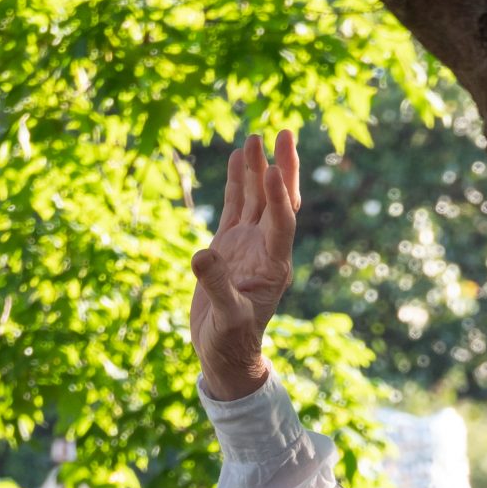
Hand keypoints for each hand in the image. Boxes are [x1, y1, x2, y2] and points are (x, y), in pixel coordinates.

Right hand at [189, 130, 299, 400]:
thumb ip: (216, 286)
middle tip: (285, 132)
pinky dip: (239, 184)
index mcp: (274, 266)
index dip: (279, 197)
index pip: (282, 224)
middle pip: (279, 202)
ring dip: (258, 168)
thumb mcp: (225, 319)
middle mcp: (266, 250)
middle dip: (283, 168)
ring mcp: (248, 246)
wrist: (224, 355)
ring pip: (258, 199)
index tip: (274, 169)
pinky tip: (238, 160)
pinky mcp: (230, 247)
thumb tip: (200, 254)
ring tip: (256, 136)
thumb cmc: (230, 342)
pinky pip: (237, 208)